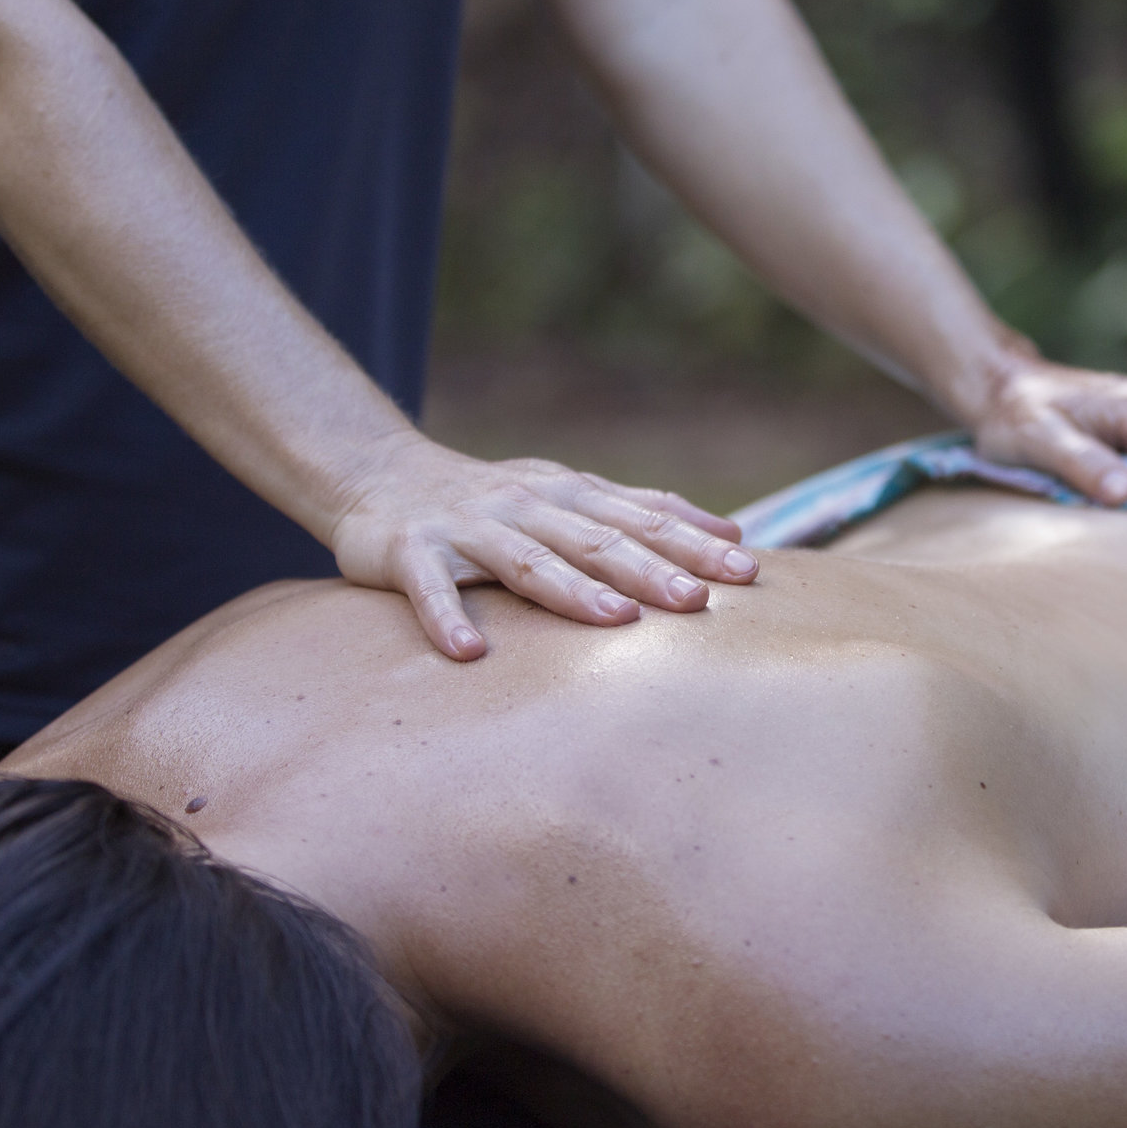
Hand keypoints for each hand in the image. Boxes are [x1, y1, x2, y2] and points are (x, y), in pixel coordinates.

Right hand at [327, 433, 759, 659]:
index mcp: (568, 493)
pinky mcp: (409, 551)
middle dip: (650, 569)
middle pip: (596, 539)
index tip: (747, 570)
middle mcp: (525, 504)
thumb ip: (643, 512)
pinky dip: (447, 617)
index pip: (641, 518)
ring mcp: (467, 527)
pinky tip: (468, 653)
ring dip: (573, 590)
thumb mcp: (570, 493)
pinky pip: (430, 588)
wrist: (379, 474)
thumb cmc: (493, 499)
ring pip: (527, 560)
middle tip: (699, 600)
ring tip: (617, 620)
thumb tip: (732, 533)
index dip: (693, 543)